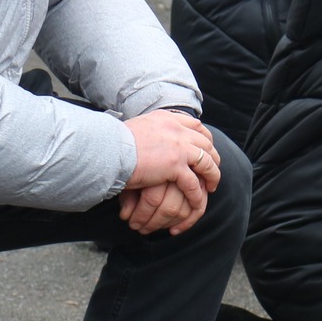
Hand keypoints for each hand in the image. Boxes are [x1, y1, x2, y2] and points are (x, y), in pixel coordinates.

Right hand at [123, 109, 218, 234]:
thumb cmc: (114, 143)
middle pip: (205, 142)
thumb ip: (149, 132)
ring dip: (212, 175)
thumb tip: (149, 139)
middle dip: (213, 156)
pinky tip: (198, 202)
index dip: (204, 137)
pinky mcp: (176, 166)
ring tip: (212, 186)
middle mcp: (176, 129)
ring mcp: (178, 146)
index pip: (195, 125)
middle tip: (213, 168)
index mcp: (167, 118)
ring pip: (206, 162)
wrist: (108, 150)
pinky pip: (194, 183)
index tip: (206, 147)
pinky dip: (197, 194)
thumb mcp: (136, 128)